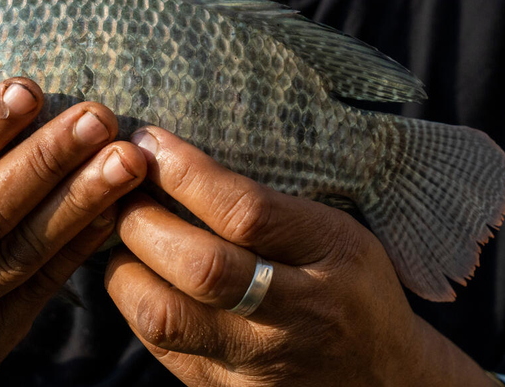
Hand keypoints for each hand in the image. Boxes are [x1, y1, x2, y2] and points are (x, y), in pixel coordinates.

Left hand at [105, 127, 495, 386]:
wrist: (381, 380)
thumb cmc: (349, 288)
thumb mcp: (334, 231)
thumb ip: (268, 204)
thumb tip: (175, 161)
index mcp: (332, 255)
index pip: (247, 212)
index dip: (185, 173)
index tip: (148, 142)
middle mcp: (297, 315)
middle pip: (201, 268)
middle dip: (143, 220)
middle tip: (123, 190)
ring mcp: (258, 363)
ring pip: (166, 318)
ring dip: (126, 267)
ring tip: (123, 237)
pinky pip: (159, 347)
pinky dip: (135, 303)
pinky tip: (137, 276)